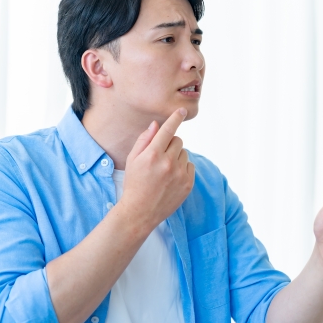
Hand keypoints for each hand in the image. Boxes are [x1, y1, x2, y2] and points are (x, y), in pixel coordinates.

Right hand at [119, 108, 195, 231]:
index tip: (182, 110)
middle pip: (178, 140)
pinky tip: (171, 178)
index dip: (175, 118)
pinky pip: (190, 166)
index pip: (168, 130)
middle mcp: (168, 162)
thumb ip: (144, 140)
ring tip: (164, 170)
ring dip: (176, 156)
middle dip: (170, 144)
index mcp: (153, 154)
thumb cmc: (134, 183)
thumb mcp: (132, 160)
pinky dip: (182, 168)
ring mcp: (179, 174)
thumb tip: (156, 125)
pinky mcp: (188, 183)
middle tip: (159, 156)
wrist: (140, 212)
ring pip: (184, 153)